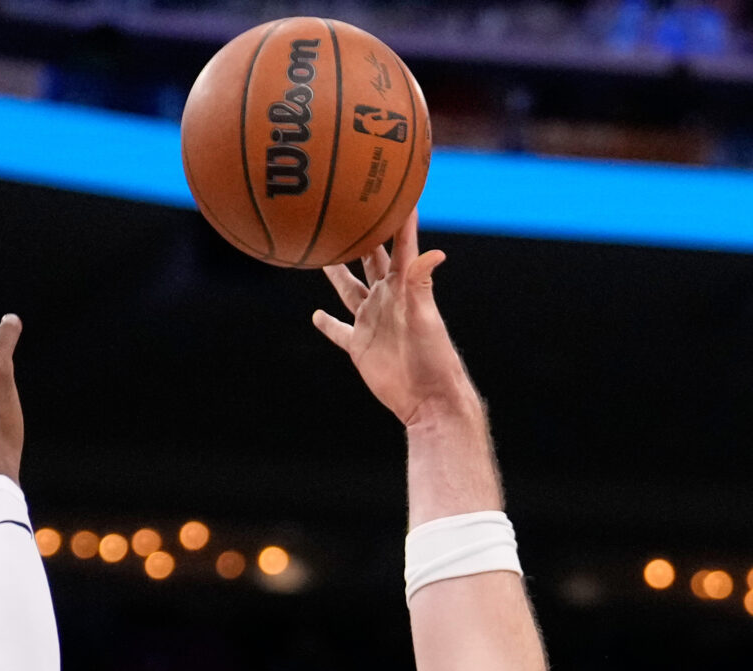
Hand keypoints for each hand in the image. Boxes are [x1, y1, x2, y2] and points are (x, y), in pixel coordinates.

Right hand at [313, 210, 480, 429]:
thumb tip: (435, 253)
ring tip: (324, 252)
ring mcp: (371, 321)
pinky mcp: (359, 346)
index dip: (399, 219)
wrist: (427, 399)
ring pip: (349, 290)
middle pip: (368, 260)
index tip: (394, 189)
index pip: (401, 244)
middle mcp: (385, 299)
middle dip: (359, 235)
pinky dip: (327, 323)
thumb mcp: (427, 317)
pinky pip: (339, 330)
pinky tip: (316, 314)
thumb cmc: (434, 358)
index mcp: (403, 287)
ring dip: (338, 272)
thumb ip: (422, 284)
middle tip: (346, 209)